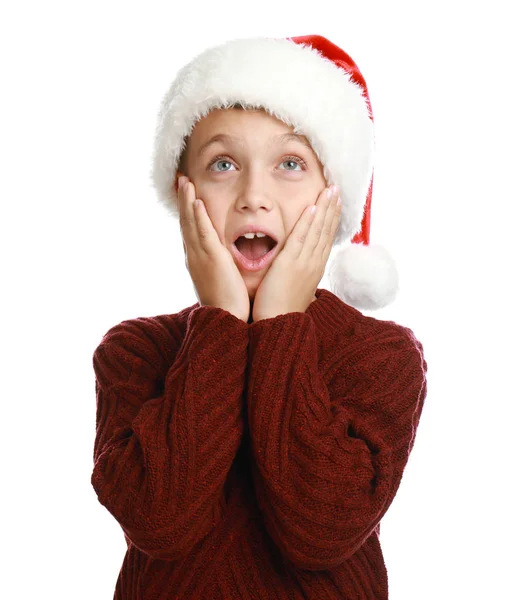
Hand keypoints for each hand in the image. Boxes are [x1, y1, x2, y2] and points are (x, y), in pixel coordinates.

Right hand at [177, 176, 249, 322]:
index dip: (186, 212)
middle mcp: (194, 256)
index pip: (189, 230)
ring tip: (185, 182)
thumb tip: (221, 261)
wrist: (226, 319)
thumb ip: (219, 267)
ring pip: (191, 223)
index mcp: (197, 260)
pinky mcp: (212, 259)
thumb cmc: (227, 304)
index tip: (186, 195)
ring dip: (188, 201)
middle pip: (186, 222)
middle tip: (181, 180)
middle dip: (183, 200)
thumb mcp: (220, 281)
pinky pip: (203, 233)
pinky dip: (198, 217)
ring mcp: (200, 256)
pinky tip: (197, 202)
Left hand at [251, 184, 341, 321]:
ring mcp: (304, 263)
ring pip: (317, 231)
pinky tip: (312, 209)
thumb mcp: (296, 289)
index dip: (331, 219)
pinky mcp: (290, 264)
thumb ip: (299, 276)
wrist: (279, 325)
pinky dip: (307, 223)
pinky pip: (301, 239)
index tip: (335, 204)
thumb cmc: (283, 310)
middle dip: (332, 209)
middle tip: (336, 189)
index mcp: (315, 268)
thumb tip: (300, 272)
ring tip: (330, 191)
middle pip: (326, 231)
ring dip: (324, 209)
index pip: (326, 239)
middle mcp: (314, 263)